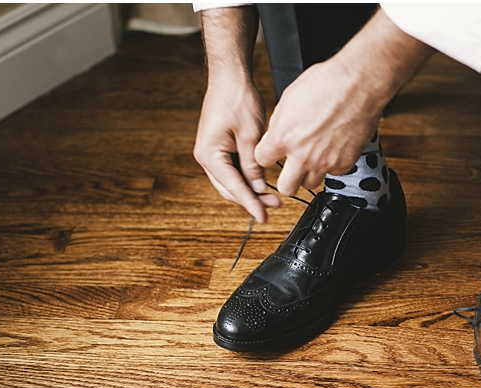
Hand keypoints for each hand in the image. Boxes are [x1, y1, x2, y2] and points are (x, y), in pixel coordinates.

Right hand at [194, 78, 279, 222]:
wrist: (230, 78)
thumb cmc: (237, 99)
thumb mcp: (251, 136)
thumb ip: (253, 165)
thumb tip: (259, 187)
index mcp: (209, 155)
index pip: (233, 187)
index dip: (251, 203)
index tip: (263, 216)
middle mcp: (206, 157)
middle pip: (229, 189)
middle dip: (252, 199)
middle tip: (274, 206)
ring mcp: (211, 153)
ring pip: (231, 182)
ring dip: (250, 190)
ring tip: (272, 197)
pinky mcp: (219, 148)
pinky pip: (233, 170)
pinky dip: (247, 178)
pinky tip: (262, 182)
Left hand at [254, 9, 433, 196]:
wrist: (358, 84)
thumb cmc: (326, 84)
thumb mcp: (289, 99)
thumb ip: (279, 124)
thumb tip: (274, 136)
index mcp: (283, 138)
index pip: (262, 160)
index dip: (268, 155)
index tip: (273, 153)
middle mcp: (302, 155)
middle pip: (286, 188)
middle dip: (286, 179)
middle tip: (291, 168)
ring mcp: (324, 163)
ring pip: (310, 183)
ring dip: (310, 173)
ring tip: (315, 156)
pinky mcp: (344, 164)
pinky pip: (333, 173)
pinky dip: (332, 165)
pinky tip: (334, 149)